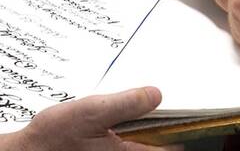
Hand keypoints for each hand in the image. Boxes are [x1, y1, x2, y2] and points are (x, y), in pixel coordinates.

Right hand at [11, 87, 178, 150]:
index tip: (186, 108)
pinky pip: (124, 143)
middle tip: (156, 98)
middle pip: (156, 144)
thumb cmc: (53, 139)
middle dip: (158, 122)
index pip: (170, 147)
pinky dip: (125, 128)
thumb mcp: (91, 112)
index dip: (180, 127)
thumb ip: (126, 104)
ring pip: (139, 142)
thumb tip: (156, 94)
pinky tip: (116, 113)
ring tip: (135, 102)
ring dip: (141, 124)